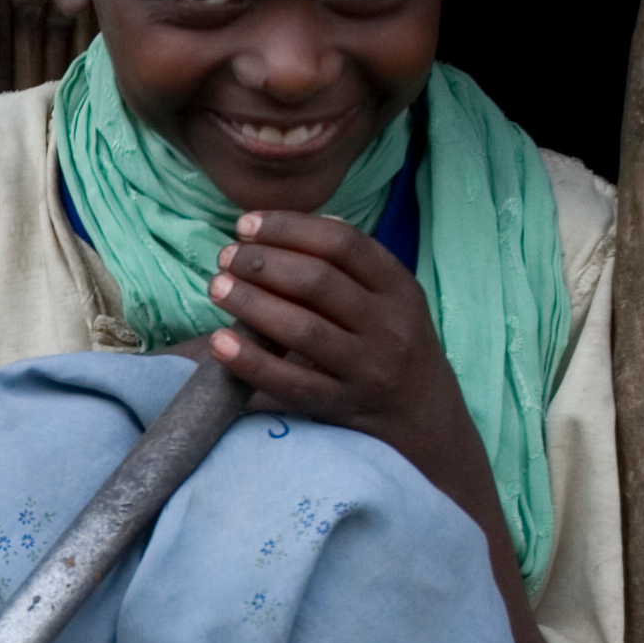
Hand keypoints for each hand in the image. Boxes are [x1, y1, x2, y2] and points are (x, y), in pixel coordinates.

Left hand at [201, 208, 480, 478]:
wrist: (425, 418)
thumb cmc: (394, 345)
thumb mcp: (391, 299)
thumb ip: (350, 265)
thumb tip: (290, 224)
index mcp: (399, 288)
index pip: (342, 244)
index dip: (289, 228)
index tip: (246, 224)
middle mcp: (388, 326)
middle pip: (318, 282)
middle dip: (263, 264)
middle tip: (226, 257)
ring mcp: (367, 369)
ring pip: (302, 330)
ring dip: (251, 304)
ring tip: (217, 288)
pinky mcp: (342, 406)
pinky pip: (290, 383)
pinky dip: (251, 362)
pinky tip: (219, 342)